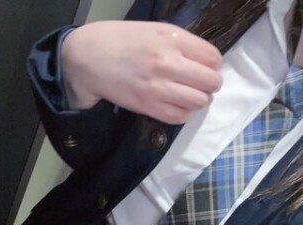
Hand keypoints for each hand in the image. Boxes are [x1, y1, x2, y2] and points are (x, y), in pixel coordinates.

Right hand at [60, 21, 222, 123]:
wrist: (89, 57)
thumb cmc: (122, 40)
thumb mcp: (156, 30)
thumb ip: (183, 44)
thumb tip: (207, 63)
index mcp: (172, 39)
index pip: (213, 58)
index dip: (212, 65)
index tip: (204, 67)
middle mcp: (168, 63)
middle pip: (211, 82)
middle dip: (210, 84)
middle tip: (200, 84)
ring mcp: (158, 87)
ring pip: (200, 101)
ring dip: (199, 100)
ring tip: (189, 95)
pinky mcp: (148, 106)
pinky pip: (180, 116)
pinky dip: (184, 113)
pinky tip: (177, 105)